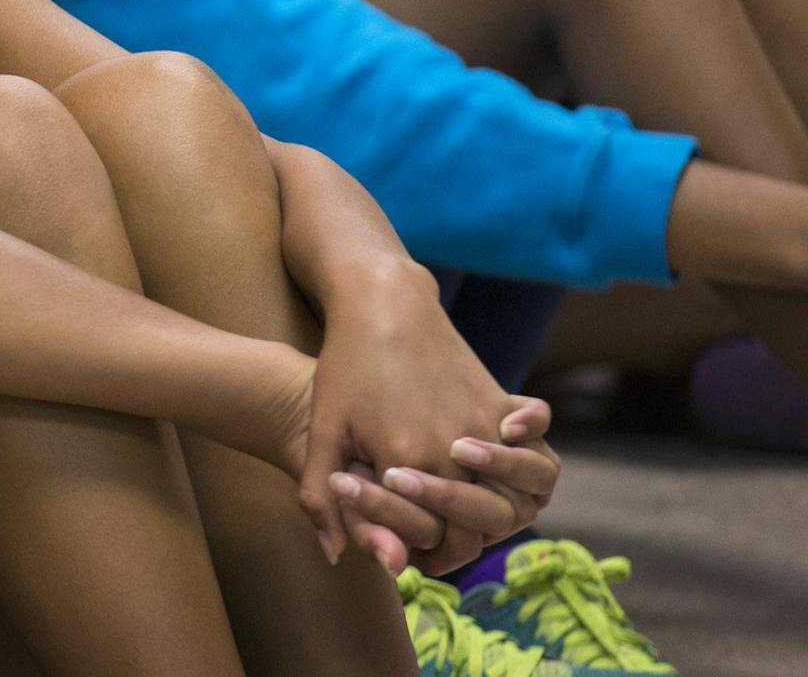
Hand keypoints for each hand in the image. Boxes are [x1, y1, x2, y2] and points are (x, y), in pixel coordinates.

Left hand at [291, 263, 559, 572]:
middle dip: (459, 535)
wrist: (381, 304)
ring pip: (523, 495)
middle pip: (483, 526)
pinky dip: (529, 455)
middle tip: (430, 525)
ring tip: (463, 493)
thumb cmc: (345, 367)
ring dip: (501, 505)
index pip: (443, 542)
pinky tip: (507, 444)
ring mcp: (485, 424)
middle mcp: (457, 450)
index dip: (428, 553)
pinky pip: (538, 443)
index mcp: (411, 464)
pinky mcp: (500, 401)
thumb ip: (322, 497)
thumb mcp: (322, 432)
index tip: (403, 539)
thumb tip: (336, 556)